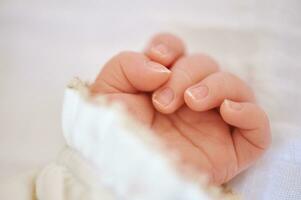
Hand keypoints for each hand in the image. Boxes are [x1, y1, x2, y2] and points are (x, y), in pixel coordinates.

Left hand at [90, 33, 270, 184]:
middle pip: (206, 64)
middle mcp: (189, 99)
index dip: (170, 46)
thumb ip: (127, 65)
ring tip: (192, 101)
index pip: (177, 51)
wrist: (123, 174)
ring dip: (216, 85)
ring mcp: (213, 122)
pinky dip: (249, 112)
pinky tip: (227, 110)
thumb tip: (162, 69)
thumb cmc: (113, 134)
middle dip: (186, 74)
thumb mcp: (108, 92)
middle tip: (164, 101)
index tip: (157, 59)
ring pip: (236, 86)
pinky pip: (258, 124)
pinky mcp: (231, 148)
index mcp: (163, 84)